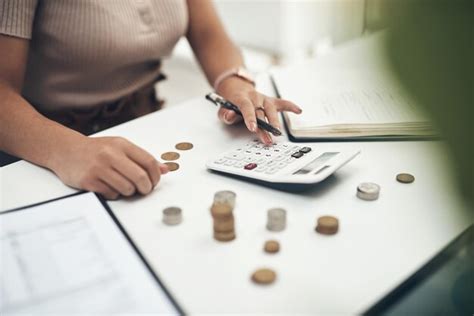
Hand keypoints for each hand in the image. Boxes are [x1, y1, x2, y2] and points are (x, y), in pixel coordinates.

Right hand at [51, 136, 167, 199]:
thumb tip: (165, 170)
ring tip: (124, 186)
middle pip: (140, 177)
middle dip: (146, 188)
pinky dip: (115, 194)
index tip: (155, 182)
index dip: (156, 176)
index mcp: (121, 145)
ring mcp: (98, 168)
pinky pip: (112, 194)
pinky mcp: (88, 181)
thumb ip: (141, 158)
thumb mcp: (119, 147)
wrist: (64, 150)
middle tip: (144, 190)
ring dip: (130, 192)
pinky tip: (109, 186)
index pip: (148, 161)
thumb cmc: (95, 150)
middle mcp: (110, 155)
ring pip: (127, 189)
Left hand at [216, 77, 301, 143]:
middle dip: (265, 126)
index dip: (250, 117)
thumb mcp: (222, 108)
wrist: (236, 89)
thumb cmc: (230, 102)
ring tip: (278, 132)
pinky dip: (290, 106)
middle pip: (261, 112)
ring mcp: (263, 99)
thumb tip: (230, 116)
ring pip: (271, 108)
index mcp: (241, 98)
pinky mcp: (270, 101)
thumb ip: (225, 114)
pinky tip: (298, 111)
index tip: (253, 128)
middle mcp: (254, 97)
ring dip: (275, 121)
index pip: (246, 107)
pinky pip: (281, 103)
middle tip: (268, 138)